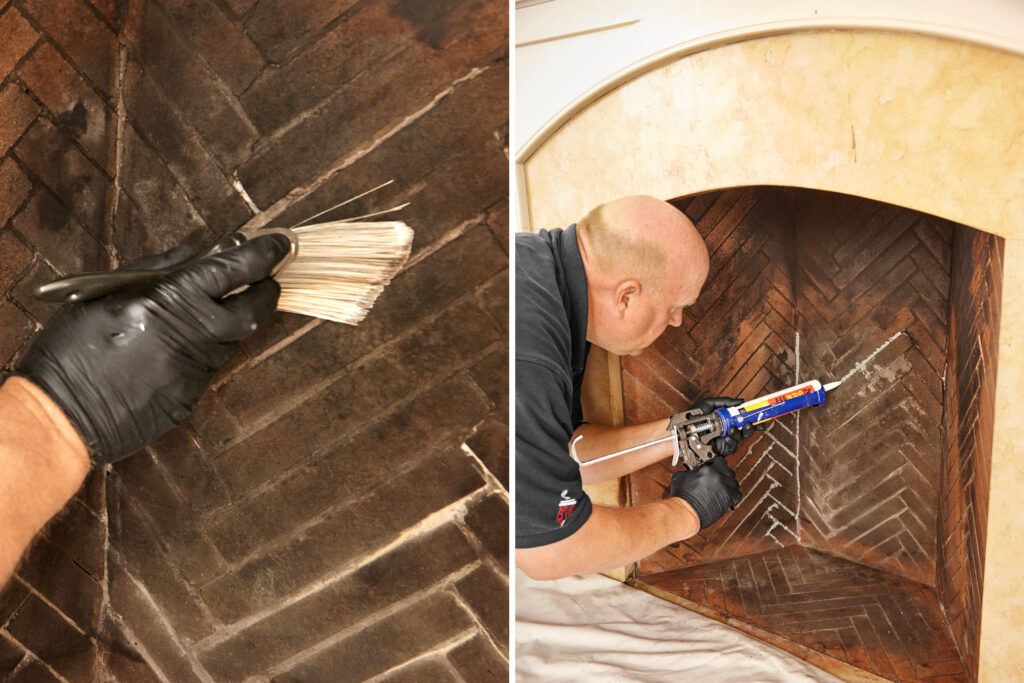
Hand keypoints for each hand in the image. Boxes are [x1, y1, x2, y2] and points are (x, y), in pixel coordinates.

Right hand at [14, 234, 289, 464]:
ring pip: (231, 339)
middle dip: (267, 292)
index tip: (281, 243)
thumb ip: (157, 269)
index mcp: (169, 301)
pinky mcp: (193, 398)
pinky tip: (175, 349)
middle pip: (254, 311)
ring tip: (204, 312)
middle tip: (266, 280)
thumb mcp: (106, 294)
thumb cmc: (73, 349)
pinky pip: (210, 367)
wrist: (62, 416)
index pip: (234, 270)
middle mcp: (192, 336)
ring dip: (228, 322)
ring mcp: (196, 370)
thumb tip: (196, 252)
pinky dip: (204, 351)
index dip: (264, 254)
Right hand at [669, 458, 741, 528]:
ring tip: (721, 487)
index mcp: (708, 469)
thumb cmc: (683, 497)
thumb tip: (690, 471)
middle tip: (716, 478)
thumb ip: (689, 471)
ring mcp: (725, 488)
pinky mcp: (729, 499)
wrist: (687, 512)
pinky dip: (733, 495)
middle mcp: (719, 477)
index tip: (713, 467)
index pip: (718, 461)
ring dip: (728, 484)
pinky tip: (727, 496)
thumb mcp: (681, 477)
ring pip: (733, 482)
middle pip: (728, 471)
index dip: (716, 464)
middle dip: (722, 474)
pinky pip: (737, 495)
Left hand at [690, 396, 760, 455]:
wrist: (683, 428)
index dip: (754, 420)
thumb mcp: (710, 403)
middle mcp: (728, 430)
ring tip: (732, 428)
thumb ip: (726, 402)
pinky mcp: (721, 449)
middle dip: (751, 428)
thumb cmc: (695, 416)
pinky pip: (731, 447)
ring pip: (739, 439)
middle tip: (750, 424)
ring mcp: (725, 440)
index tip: (762, 419)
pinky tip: (727, 435)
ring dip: (740, 433)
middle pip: (746, 431)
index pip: (744, 420)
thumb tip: (741, 402)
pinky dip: (731, 441)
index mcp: (727, 420)